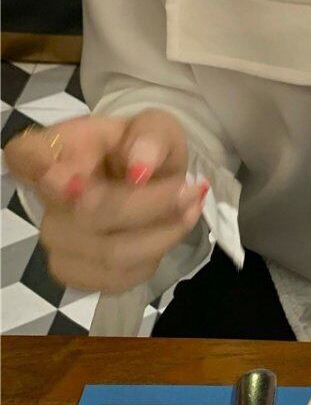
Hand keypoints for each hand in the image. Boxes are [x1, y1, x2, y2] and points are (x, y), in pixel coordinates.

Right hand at [3, 109, 208, 293]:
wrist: (146, 178)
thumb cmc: (142, 147)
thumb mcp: (157, 127)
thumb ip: (150, 137)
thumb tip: (138, 170)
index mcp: (54, 148)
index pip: (24, 155)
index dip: (41, 167)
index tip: (77, 179)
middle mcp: (45, 196)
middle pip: (91, 213)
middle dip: (154, 204)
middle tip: (191, 190)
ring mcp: (56, 238)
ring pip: (112, 253)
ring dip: (164, 233)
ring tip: (188, 208)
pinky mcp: (75, 272)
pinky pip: (120, 277)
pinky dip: (155, 256)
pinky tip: (165, 232)